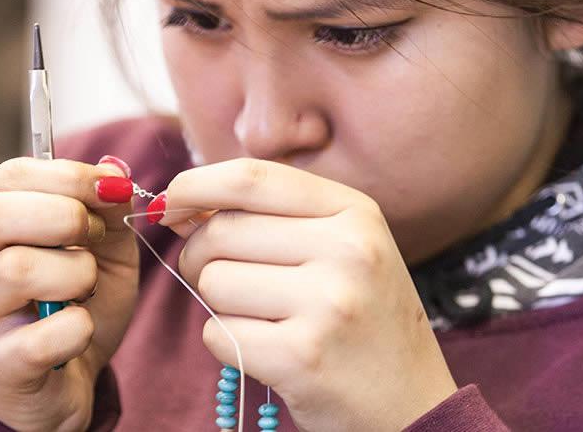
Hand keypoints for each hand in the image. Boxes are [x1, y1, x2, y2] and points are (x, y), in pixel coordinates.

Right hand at [0, 156, 138, 431]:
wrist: (65, 378)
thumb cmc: (78, 300)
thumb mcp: (104, 248)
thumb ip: (108, 210)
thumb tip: (115, 174)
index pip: (9, 176)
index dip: (68, 176)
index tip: (111, 190)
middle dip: (64, 217)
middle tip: (94, 239)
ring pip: (17, 270)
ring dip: (76, 274)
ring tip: (86, 287)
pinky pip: (40, 336)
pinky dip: (77, 328)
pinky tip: (80, 328)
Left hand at [158, 158, 457, 430]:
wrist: (413, 405)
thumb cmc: (363, 320)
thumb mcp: (340, 249)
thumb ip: (271, 217)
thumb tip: (180, 205)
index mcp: (355, 212)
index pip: (252, 178)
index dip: (195, 185)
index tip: (169, 202)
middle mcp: (348, 249)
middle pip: (221, 230)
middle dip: (198, 255)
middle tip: (219, 278)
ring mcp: (329, 303)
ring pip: (213, 282)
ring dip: (220, 304)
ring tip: (265, 320)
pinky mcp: (302, 357)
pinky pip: (217, 333)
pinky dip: (227, 344)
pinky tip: (270, 352)